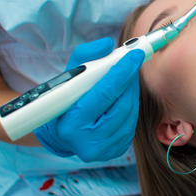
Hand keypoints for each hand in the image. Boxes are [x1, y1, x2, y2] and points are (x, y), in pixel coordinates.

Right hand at [33, 38, 143, 161]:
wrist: (60, 133)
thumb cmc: (63, 100)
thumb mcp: (67, 76)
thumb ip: (85, 56)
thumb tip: (108, 44)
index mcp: (71, 125)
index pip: (104, 94)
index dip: (122, 72)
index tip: (135, 54)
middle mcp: (88, 143)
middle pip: (122, 104)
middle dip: (130, 80)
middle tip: (132, 61)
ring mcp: (104, 150)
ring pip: (131, 113)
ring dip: (132, 91)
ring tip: (126, 77)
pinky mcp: (115, 151)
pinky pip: (131, 123)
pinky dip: (130, 105)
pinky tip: (124, 95)